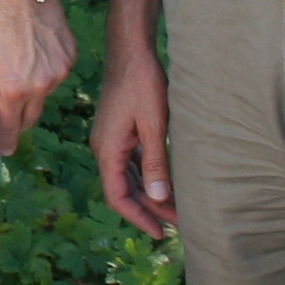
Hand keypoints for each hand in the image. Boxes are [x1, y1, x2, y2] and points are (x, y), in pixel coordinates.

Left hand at [0, 0, 75, 153]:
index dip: (6, 140)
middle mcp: (40, 86)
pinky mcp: (70, 58)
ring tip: (19, 64)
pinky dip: (45, 72)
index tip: (3, 147)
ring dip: (32, 91)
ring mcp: (59, 73)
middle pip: (31, 117)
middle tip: (7, 111)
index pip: (12, 128)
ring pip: (44, 96)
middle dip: (18, 119)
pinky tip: (34, 51)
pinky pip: (56, 76)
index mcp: (13, 88)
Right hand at [92, 46, 176, 236]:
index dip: (138, 217)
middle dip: (149, 209)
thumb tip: (158, 197)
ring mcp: (112, 139)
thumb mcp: (153, 125)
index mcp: (108, 150)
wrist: (131, 51)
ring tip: (176, 208)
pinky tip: (165, 183)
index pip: (118, 196)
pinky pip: (132, 163)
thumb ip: (155, 162)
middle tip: (179, 224)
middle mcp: (105, 148)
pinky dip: (147, 177)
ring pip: (129, 177)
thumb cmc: (142, 83)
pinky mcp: (120, 131)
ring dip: (150, 194)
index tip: (160, 233)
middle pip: (124, 190)